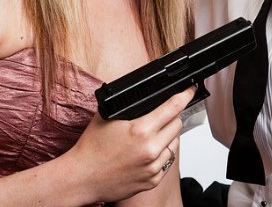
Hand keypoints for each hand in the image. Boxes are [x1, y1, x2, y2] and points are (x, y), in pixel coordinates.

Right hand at [68, 86, 194, 202]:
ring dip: (169, 134)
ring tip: (153, 133)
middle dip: (172, 116)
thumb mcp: (109, 115)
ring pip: (175, 143)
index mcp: (141, 130)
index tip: (190, 90)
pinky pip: (167, 161)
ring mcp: (152, 167)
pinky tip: (149, 149)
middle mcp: (150, 149)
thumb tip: (147, 93)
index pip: (173, 108)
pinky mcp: (152, 180)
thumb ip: (130, 104)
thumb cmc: (92, 148)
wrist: (82, 177)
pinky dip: (162, 152)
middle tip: (163, 113)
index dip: (184, 95)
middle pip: (177, 124)